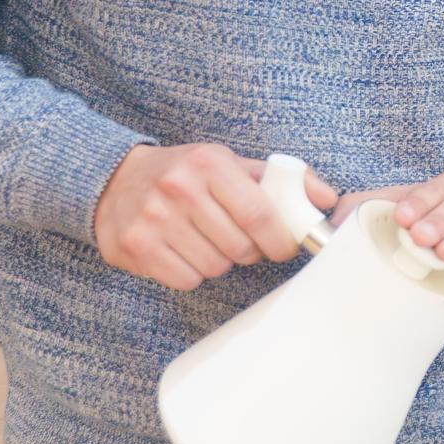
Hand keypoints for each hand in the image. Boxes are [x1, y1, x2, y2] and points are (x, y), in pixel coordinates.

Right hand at [95, 144, 335, 291]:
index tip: (285, 247)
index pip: (260, 213)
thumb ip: (282, 180)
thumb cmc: (187, 173)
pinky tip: (184, 252)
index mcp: (209, 163)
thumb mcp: (230, 164)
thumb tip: (328, 200)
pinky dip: (192, 273)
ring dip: (220, 262)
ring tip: (208, 241)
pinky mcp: (134, 246)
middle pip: (240, 247)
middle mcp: (178, 188)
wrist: (114, 180)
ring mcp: (152, 218)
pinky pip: (185, 279)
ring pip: (215, 266)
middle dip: (250, 252)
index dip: (280, 240)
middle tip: (243, 242)